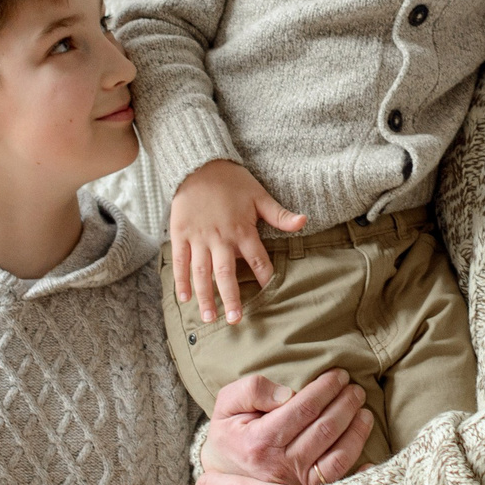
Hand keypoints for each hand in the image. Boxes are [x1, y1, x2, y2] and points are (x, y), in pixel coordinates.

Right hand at [170, 160, 305, 323]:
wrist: (199, 164)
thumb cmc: (232, 181)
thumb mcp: (259, 195)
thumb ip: (280, 214)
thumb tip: (305, 222)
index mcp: (242, 230)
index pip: (257, 260)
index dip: (265, 278)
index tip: (268, 296)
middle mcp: (220, 238)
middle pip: (225, 274)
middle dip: (230, 298)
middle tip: (235, 320)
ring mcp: (198, 238)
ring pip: (201, 272)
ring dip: (205, 296)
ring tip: (209, 318)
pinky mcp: (180, 234)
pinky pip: (180, 261)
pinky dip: (181, 280)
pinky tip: (185, 299)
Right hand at [201, 371, 372, 484]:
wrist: (225, 476)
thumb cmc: (230, 435)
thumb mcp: (226, 406)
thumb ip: (251, 390)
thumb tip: (286, 393)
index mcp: (260, 442)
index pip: (303, 409)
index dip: (325, 389)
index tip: (339, 375)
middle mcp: (280, 465)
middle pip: (325, 429)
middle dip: (346, 404)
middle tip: (356, 389)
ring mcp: (296, 482)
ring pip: (338, 454)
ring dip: (356, 429)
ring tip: (363, 409)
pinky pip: (341, 479)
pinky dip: (358, 461)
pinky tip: (366, 444)